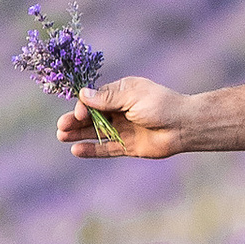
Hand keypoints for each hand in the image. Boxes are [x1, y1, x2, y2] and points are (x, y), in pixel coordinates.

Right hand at [59, 75, 188, 159]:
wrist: (183, 126)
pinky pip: (105, 148)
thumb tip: (83, 94)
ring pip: (95, 132)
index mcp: (121, 93)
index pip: (95, 99)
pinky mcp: (127, 146)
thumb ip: (107, 98)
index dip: (84, 106)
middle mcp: (120, 111)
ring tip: (61, 136)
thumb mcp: (132, 96)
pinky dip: (91, 150)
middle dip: (75, 120)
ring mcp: (123, 129)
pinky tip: (76, 150)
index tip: (80, 113)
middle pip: (92, 116)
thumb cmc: (160, 105)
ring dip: (79, 134)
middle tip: (61, 127)